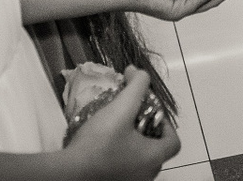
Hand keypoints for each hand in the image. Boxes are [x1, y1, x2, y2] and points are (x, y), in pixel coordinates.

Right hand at [62, 68, 179, 178]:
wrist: (69, 173)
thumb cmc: (99, 143)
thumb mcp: (120, 108)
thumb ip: (136, 86)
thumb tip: (137, 71)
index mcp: (154, 158)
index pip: (173, 142)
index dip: (165, 125)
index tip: (149, 113)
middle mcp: (147, 175)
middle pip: (156, 150)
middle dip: (147, 131)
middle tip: (132, 117)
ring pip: (139, 160)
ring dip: (132, 143)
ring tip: (116, 128)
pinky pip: (124, 168)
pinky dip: (120, 155)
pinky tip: (104, 144)